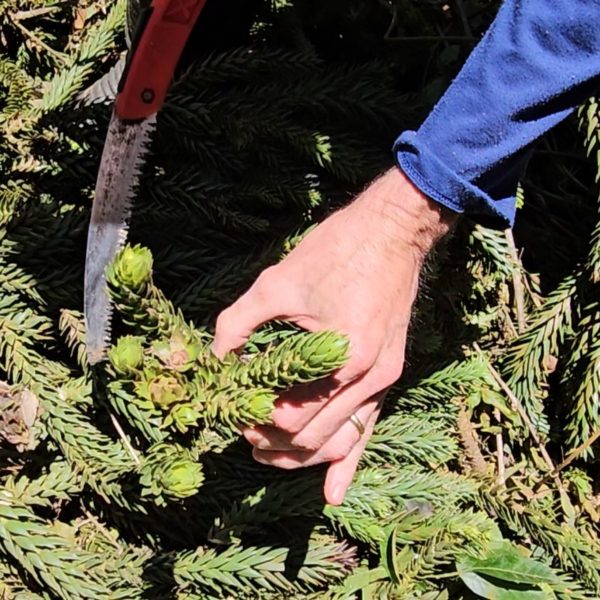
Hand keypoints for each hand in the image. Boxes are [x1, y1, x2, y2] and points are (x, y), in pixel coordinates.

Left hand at [212, 167, 455, 503]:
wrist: (393, 230)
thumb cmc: (337, 250)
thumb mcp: (276, 284)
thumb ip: (236, 326)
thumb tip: (213, 360)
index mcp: (344, 358)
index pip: (290, 418)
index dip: (253, 420)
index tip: (231, 407)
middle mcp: (370, 379)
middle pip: (315, 438)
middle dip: (273, 442)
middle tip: (242, 430)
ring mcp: (384, 379)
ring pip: (341, 441)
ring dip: (303, 455)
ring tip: (268, 457)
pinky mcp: (388, 373)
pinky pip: (368, 427)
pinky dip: (348, 460)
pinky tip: (333, 493)